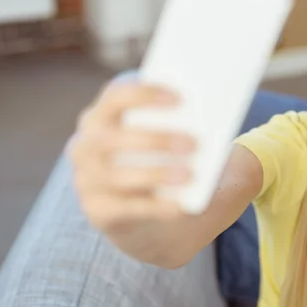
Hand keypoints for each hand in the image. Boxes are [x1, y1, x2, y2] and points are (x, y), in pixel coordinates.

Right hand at [68, 80, 196, 230]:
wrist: (144, 209)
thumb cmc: (160, 159)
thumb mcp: (166, 136)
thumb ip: (183, 122)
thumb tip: (221, 111)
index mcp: (101, 116)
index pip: (114, 97)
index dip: (143, 95)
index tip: (180, 99)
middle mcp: (85, 145)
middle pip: (110, 138)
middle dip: (153, 139)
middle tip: (193, 144)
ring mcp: (87, 180)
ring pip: (115, 175)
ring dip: (155, 173)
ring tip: (189, 174)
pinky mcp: (98, 211)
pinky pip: (124, 209)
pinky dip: (154, 207)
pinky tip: (179, 206)